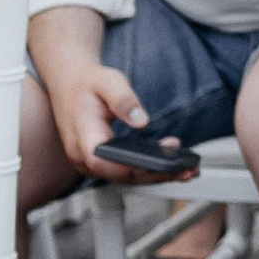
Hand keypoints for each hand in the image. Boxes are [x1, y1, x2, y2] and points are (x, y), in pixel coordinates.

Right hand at [49, 61, 191, 185]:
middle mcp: (83, 156)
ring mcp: (91, 162)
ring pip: (125, 177)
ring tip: (188, 172)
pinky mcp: (102, 162)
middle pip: (120, 175)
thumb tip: (141, 121)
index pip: (101, 161)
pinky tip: (171, 167)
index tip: (156, 165)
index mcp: (81, 136)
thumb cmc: (88, 83)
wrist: (70, 85)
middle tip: (186, 171)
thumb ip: (123, 99)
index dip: (128, 167)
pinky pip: (125, 171)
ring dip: (157, 176)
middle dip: (156, 175)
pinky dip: (149, 171)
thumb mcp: (107, 81)